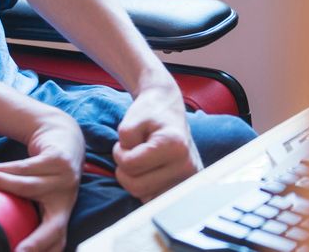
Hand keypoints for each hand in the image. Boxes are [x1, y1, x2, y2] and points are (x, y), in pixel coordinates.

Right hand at [0, 110, 83, 251]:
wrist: (65, 136)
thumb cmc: (48, 173)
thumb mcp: (44, 195)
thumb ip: (29, 213)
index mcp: (62, 214)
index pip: (57, 242)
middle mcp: (67, 201)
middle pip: (52, 227)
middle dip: (36, 242)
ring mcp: (64, 180)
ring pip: (26, 186)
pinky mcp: (57, 160)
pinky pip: (23, 167)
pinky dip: (0, 169)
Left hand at [113, 83, 201, 201]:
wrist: (169, 109)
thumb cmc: (149, 113)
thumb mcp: (130, 121)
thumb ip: (125, 142)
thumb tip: (131, 172)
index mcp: (175, 146)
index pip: (130, 165)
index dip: (119, 152)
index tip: (126, 142)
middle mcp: (187, 166)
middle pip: (136, 186)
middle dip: (125, 168)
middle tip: (131, 151)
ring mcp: (188, 181)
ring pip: (142, 196)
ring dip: (134, 178)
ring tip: (142, 159)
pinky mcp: (185, 189)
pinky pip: (152, 200)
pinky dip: (145, 187)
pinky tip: (150, 171)